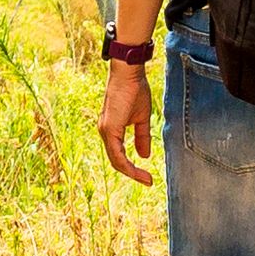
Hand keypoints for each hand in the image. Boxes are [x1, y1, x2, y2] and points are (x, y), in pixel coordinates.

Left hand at [96, 53, 157, 185]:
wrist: (129, 74)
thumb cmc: (135, 91)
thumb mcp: (141, 118)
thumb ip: (142, 137)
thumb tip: (144, 156)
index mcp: (111, 130)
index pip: (119, 156)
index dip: (132, 168)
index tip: (148, 177)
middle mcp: (105, 132)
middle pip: (116, 162)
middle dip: (132, 174)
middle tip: (148, 182)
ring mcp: (105, 132)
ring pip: (116, 161)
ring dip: (131, 173)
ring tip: (147, 180)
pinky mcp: (109, 130)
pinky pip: (117, 155)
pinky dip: (127, 165)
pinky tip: (138, 170)